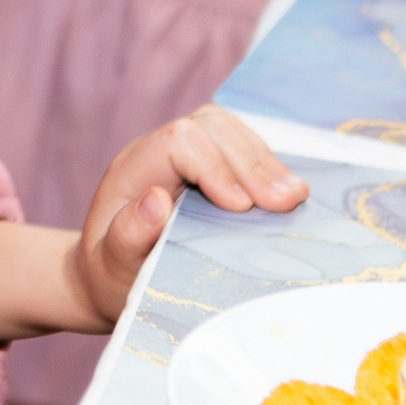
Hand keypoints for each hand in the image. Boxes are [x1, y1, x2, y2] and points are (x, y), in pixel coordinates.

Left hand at [69, 105, 305, 325]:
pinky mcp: (210, 167)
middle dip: (252, 163)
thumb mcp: (111, 265)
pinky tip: (290, 195)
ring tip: (295, 198)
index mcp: (134, 169)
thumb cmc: (111, 274)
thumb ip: (126, 235)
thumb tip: (156, 201)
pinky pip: (242, 149)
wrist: (110, 277)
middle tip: (286, 203)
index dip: (215, 167)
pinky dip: (268, 168)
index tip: (241, 208)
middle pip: (211, 127)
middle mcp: (160, 153)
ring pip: (231, 132)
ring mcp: (187, 156)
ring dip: (266, 162)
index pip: (179, 141)